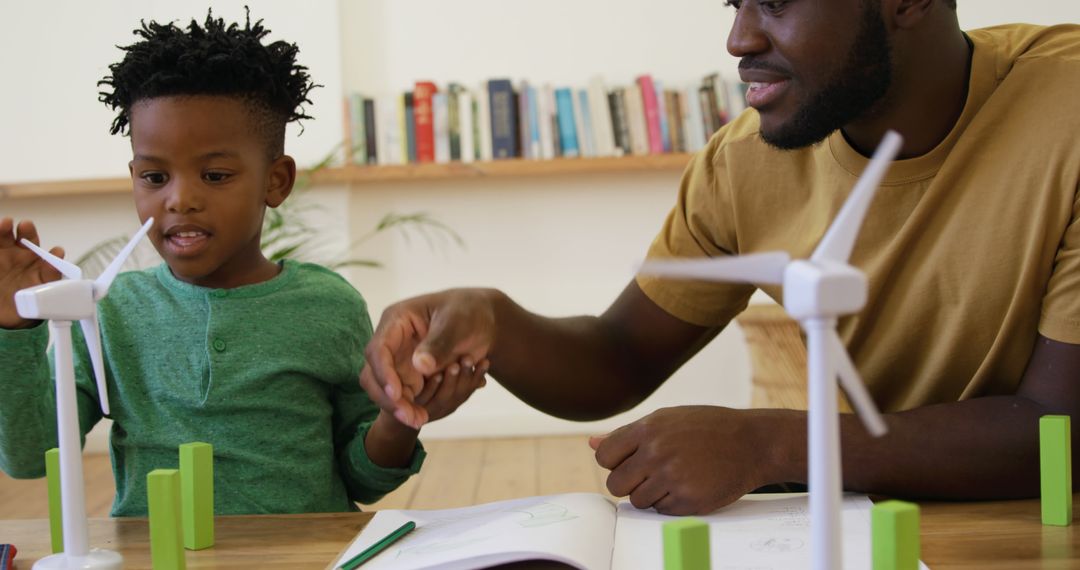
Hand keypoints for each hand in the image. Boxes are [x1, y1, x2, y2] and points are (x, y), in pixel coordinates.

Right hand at [0, 218, 63, 328]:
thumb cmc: (17, 312)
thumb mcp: (31, 314)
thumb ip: (44, 305)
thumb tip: (58, 300)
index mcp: (40, 272)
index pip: (50, 261)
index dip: (54, 256)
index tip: (57, 251)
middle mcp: (24, 259)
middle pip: (29, 240)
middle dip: (29, 233)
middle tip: (27, 227)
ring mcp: (6, 255)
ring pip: (7, 237)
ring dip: (7, 229)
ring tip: (7, 224)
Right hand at [359, 289, 496, 427]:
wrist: (481, 322)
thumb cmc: (467, 313)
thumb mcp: (457, 322)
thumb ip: (439, 342)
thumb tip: (419, 366)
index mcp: (396, 321)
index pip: (378, 349)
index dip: (384, 373)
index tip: (397, 394)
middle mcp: (392, 343)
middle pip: (374, 374)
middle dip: (389, 398)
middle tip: (409, 417)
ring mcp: (399, 360)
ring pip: (385, 390)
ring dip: (399, 408)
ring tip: (419, 420)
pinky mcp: (409, 376)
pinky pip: (403, 396)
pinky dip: (411, 408)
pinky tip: (423, 416)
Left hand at [589, 406, 796, 514]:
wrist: (752, 443)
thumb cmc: (707, 428)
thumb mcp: (667, 419)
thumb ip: (628, 433)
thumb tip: (592, 444)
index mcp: (648, 429)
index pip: (605, 456)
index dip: (615, 462)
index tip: (630, 461)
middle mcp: (657, 453)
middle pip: (615, 484)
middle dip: (629, 482)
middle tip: (650, 474)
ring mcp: (673, 478)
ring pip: (637, 501)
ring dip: (650, 494)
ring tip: (673, 477)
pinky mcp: (688, 500)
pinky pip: (661, 511)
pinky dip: (670, 503)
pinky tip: (688, 486)